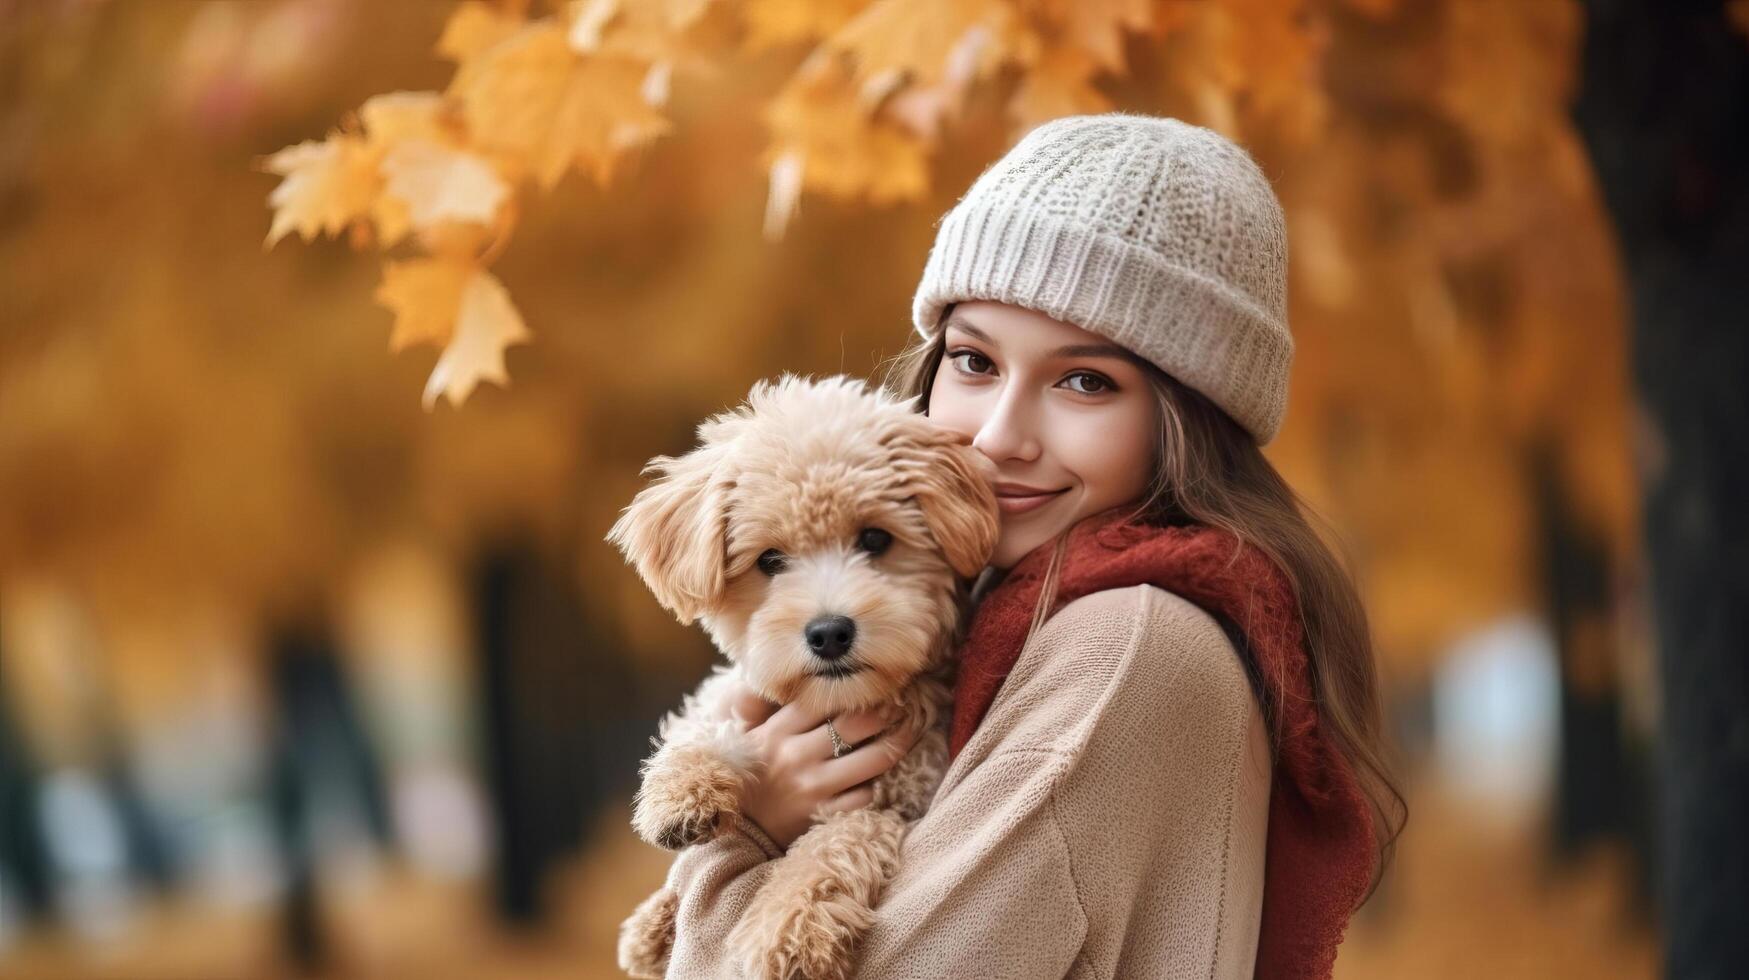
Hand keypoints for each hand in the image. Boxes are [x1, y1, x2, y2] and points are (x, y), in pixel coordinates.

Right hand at [725, 680, 920, 851]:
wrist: (737, 825)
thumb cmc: (749, 771)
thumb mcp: (746, 733)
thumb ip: (758, 702)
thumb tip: (775, 673)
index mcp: (777, 730)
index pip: (824, 700)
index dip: (855, 690)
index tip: (875, 685)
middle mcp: (796, 755)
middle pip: (856, 725)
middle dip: (887, 713)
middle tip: (905, 706)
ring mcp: (812, 787)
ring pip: (872, 760)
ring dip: (897, 745)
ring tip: (909, 732)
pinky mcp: (823, 816)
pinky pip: (865, 796)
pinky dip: (876, 786)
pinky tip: (879, 776)